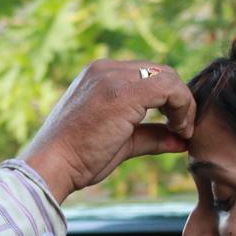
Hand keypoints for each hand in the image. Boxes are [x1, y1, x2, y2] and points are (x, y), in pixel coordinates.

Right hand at [22, 59, 194, 201]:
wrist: (52, 166)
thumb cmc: (77, 159)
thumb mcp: (121, 142)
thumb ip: (151, 136)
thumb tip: (181, 141)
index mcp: (100, 75)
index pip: (148, 74)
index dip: (169, 98)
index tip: (176, 127)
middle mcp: (106, 69)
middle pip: (162, 71)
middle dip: (179, 100)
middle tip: (184, 130)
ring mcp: (113, 76)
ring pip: (168, 76)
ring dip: (183, 104)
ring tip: (182, 132)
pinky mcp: (124, 91)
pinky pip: (169, 88)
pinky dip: (182, 107)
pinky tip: (179, 131)